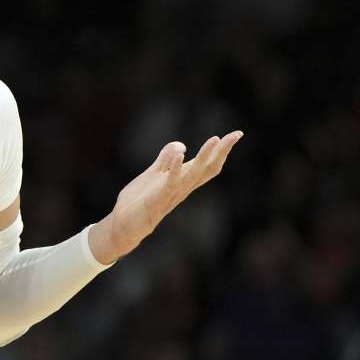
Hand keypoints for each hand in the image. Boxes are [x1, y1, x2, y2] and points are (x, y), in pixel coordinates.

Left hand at [91, 132, 241, 263]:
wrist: (123, 225)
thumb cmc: (139, 201)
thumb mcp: (153, 175)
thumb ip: (165, 160)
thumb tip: (182, 146)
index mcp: (182, 181)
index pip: (208, 165)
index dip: (222, 150)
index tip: (236, 134)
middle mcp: (182, 188)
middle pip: (207, 168)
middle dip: (222, 151)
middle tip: (236, 135)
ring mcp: (171, 194)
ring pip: (193, 174)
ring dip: (204, 156)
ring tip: (215, 139)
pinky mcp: (157, 199)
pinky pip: (170, 183)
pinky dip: (175, 168)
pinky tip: (181, 154)